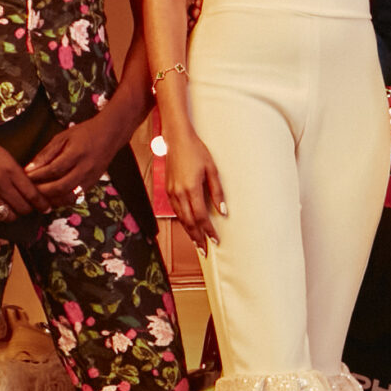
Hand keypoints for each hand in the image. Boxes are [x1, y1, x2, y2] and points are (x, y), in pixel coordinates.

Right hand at [0, 133, 41, 228]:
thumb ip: (19, 176)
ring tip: (13, 210)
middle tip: (28, 207)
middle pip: (22, 208)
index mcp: (10, 170)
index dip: (41, 204)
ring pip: (7, 216)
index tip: (46, 208)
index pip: (32, 194)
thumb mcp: (7, 158)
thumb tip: (32, 193)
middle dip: (28, 210)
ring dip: (13, 215)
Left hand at [23, 115, 122, 208]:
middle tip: (29, 190)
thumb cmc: (84, 133)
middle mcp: (85, 168)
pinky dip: (62, 200)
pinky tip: (52, 198)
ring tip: (39, 197)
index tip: (25, 177)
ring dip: (52, 199)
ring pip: (68, 197)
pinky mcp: (92, 184)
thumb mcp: (63, 137)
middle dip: (42, 191)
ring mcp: (90, 178)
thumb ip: (46, 153)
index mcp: (76, 153)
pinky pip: (75, 197)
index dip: (38, 175)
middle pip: (61, 187)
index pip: (54, 169)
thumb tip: (29, 168)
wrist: (110, 135)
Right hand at [162, 130, 226, 251]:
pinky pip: (175, 210)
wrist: (177, 139)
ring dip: (189, 232)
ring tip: (197, 242)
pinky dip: (183, 221)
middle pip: (189, 222)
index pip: (201, 217)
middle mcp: (179, 193)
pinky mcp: (168, 189)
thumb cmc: (196, 151)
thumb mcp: (212, 170)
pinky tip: (188, 225)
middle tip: (204, 250)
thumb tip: (223, 211)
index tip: (215, 240)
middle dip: (197, 238)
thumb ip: (217, 192)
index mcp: (191, 189)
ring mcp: (171, 192)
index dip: (208, 231)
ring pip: (181, 218)